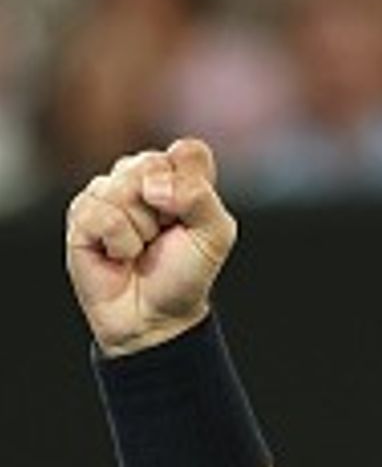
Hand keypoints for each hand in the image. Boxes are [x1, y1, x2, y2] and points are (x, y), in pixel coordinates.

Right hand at [65, 139, 235, 355]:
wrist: (154, 314)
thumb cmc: (185, 272)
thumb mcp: (216, 235)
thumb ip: (200, 197)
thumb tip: (152, 185)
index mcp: (177, 174)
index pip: (187, 152)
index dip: (192, 185)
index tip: (190, 217)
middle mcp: (140, 176)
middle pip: (151, 164)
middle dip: (165, 209)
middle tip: (163, 235)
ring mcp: (107, 192)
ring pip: (123, 189)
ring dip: (141, 230)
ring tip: (141, 248)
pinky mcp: (81, 214)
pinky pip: (102, 215)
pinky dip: (119, 243)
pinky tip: (118, 255)